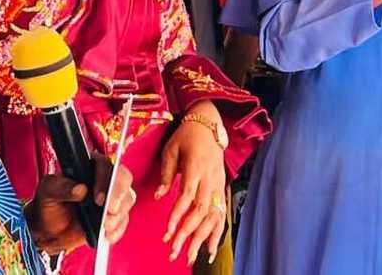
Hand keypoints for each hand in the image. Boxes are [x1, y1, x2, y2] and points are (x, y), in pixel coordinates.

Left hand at [25, 158, 135, 253]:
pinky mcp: (114, 215)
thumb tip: (80, 189)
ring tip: (104, 227)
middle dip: (119, 196)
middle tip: (110, 212)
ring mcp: (112, 197)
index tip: (98, 199)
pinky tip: (106, 235)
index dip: (106, 181)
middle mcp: (104, 178)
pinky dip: (117, 229)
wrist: (50, 230)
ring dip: (118, 215)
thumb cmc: (48, 204)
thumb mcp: (47, 192)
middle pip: (124, 179)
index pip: (105, 165)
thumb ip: (61, 187)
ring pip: (127, 199)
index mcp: (88, 166)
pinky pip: (124, 220)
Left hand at [157, 101, 226, 265]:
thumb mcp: (171, 148)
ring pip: (213, 216)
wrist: (209, 125)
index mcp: (196, 168)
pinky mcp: (221, 189)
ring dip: (202, 239)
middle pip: (201, 211)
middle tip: (175, 251)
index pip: (187, 195)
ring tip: (191, 257)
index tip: (168, 230)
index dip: (178, 214)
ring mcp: (218, 185)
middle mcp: (210, 179)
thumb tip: (159, 195)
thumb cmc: (187, 136)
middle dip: (188, 233)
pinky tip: (209, 250)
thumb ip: (166, 173)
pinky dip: (216, 234)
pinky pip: (220, 214)